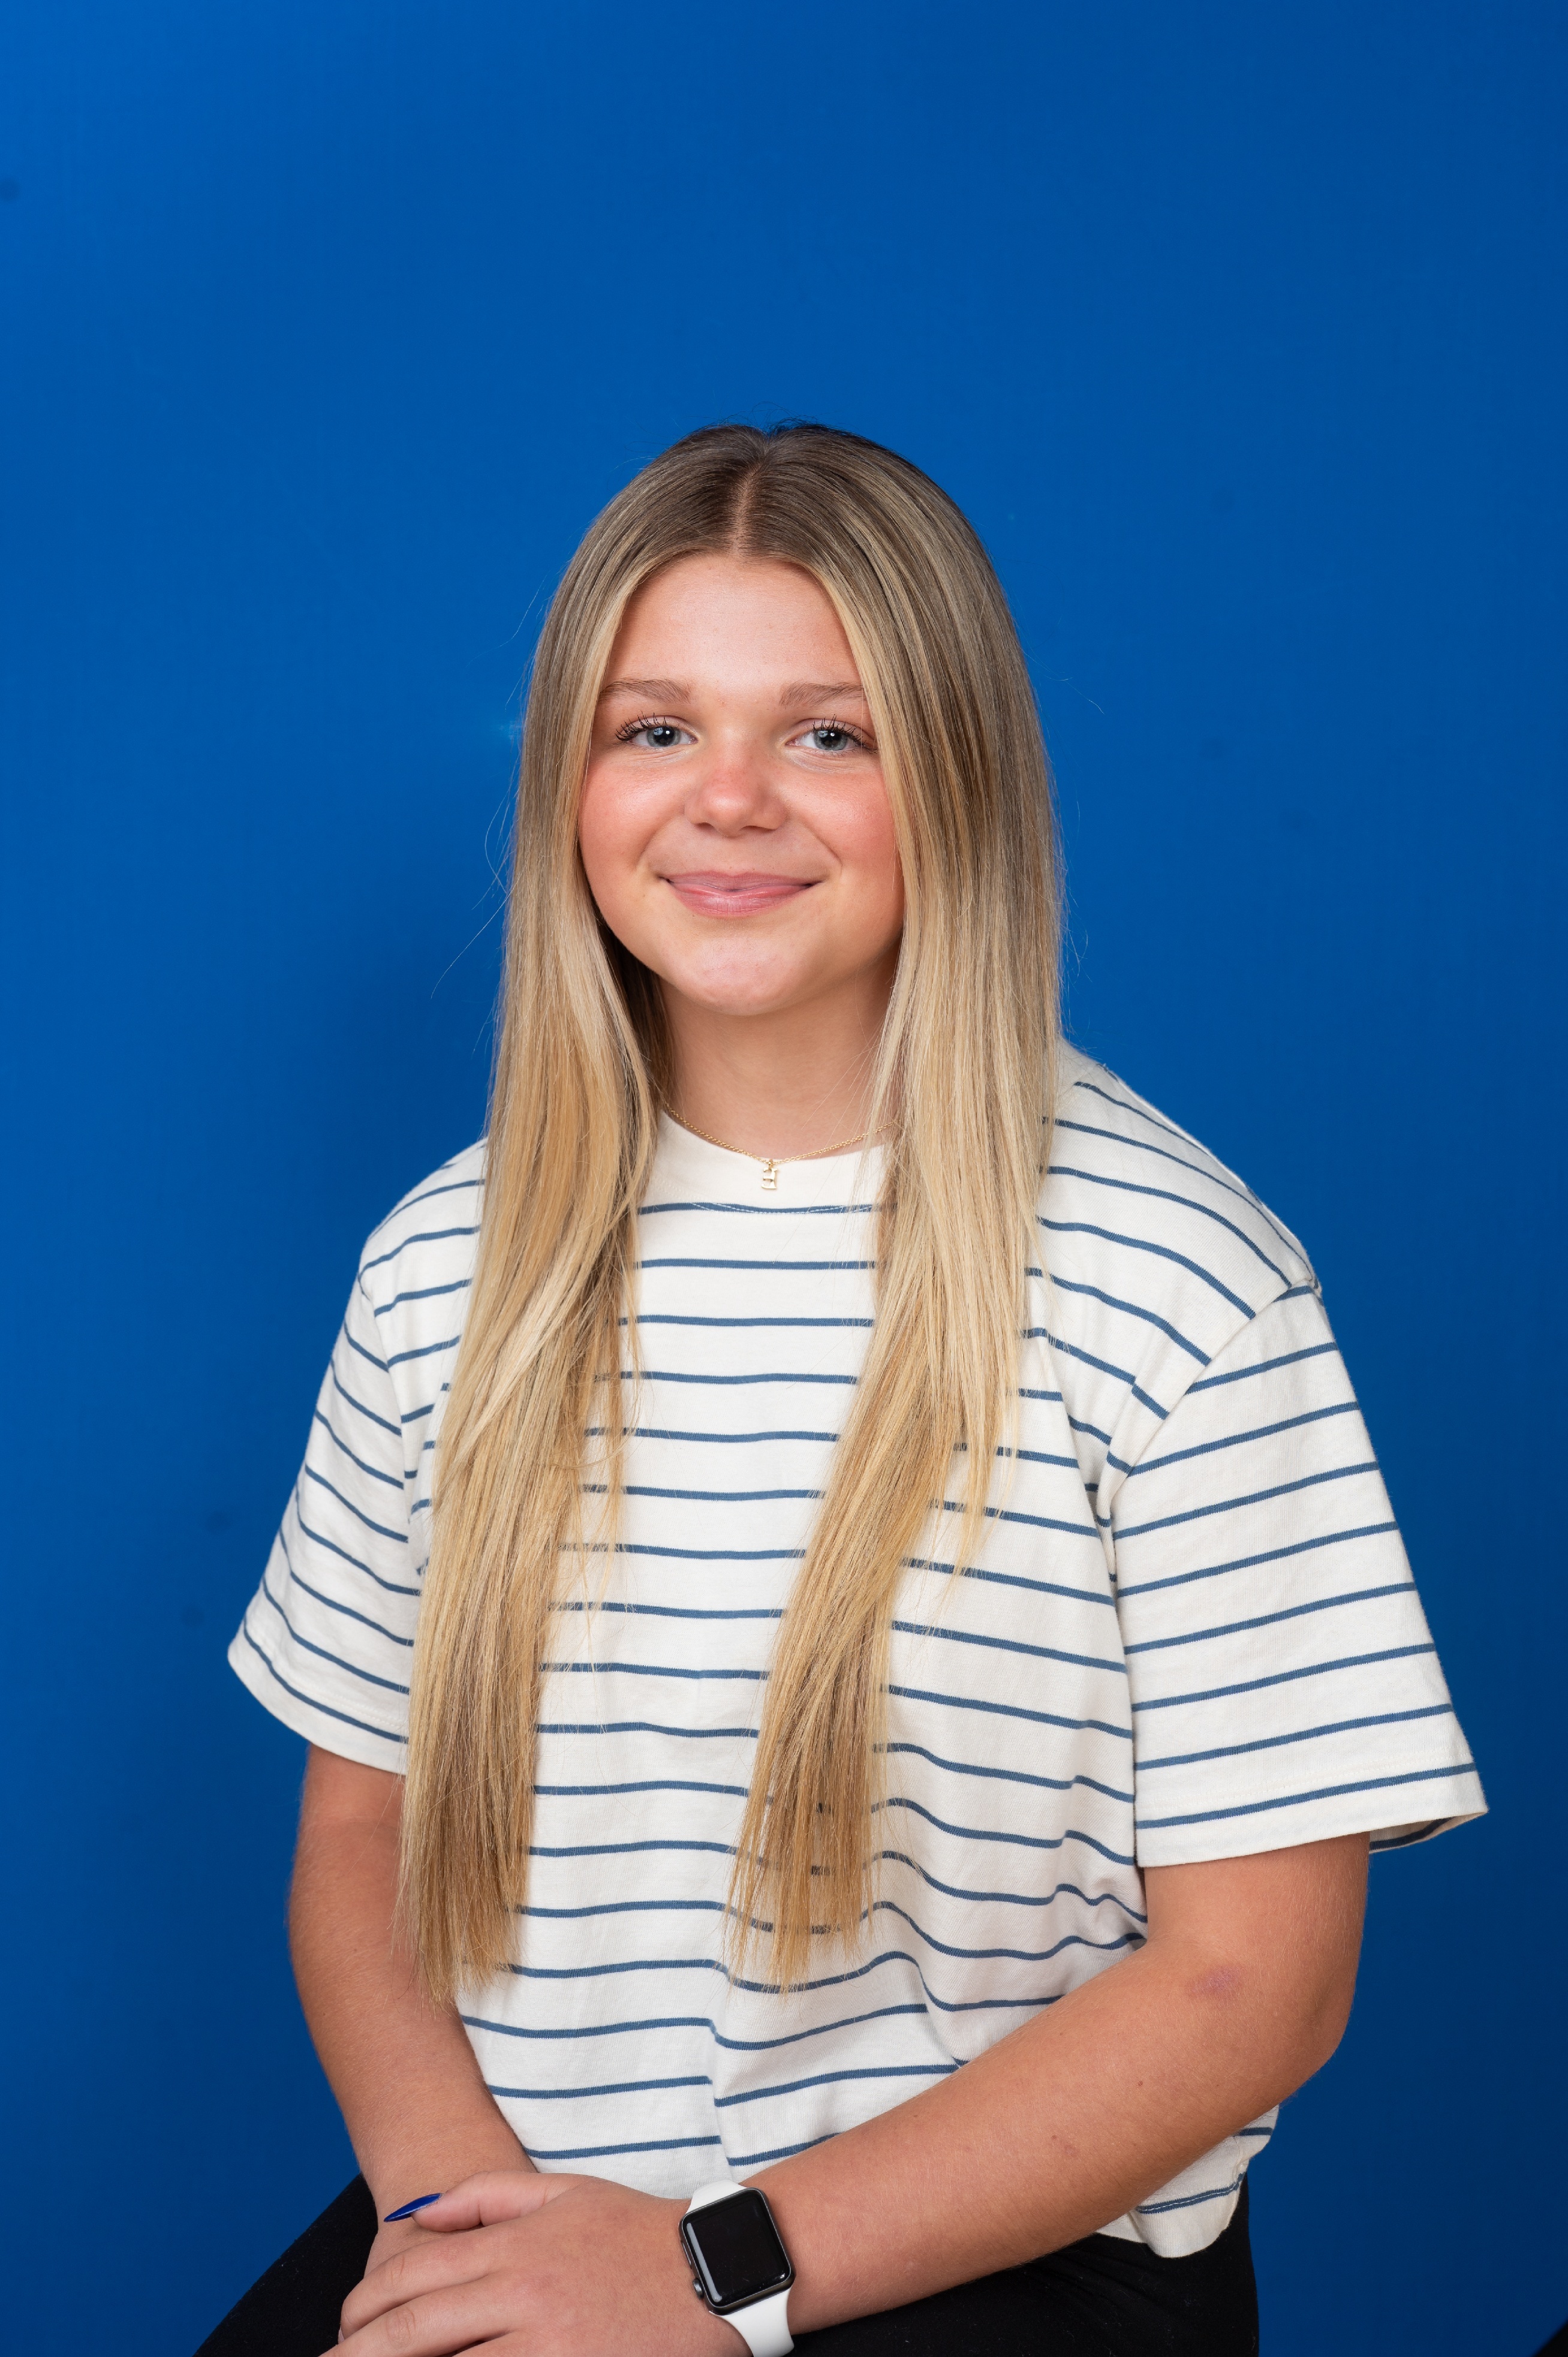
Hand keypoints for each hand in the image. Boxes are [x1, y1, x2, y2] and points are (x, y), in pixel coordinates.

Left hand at [330, 2169, 739, 2355]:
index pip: (417, 2276)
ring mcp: (545, 2339)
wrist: (717, 2267)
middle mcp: (521, 2291)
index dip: (368, 2306)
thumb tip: (417, 2217)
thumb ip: (484, 2199)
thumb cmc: (636, 2230)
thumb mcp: (560, 2192)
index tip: (343, 2326)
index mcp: (515, 2244)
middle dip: (362, 2353)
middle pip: (417, 2329)